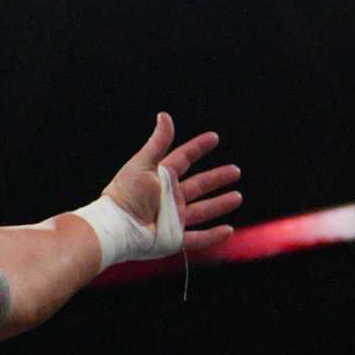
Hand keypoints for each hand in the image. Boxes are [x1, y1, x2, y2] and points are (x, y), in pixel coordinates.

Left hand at [103, 112, 240, 255]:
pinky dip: (213, 236)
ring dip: (219, 204)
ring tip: (237, 197)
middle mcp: (169, 198)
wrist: (117, 227)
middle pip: (199, 185)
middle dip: (217, 178)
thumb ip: (158, 142)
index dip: (198, 148)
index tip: (214, 138)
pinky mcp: (173, 239)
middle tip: (235, 171)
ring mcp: (172, 218)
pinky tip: (228, 230)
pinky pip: (198, 238)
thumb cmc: (126, 193)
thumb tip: (165, 115)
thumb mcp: (143, 164)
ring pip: (202, 210)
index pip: (184, 158)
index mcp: (161, 178)